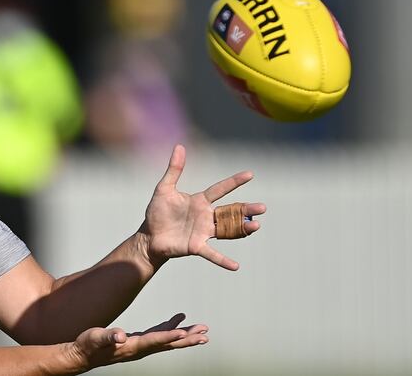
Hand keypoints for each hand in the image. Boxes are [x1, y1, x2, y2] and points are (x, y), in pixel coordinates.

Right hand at [66, 313, 207, 371]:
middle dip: (187, 339)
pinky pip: (158, 334)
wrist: (81, 355)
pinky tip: (178, 321)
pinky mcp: (137, 342)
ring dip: (184, 334)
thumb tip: (119, 335)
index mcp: (132, 347)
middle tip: (205, 334)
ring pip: (167, 340)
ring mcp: (140, 346)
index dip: (169, 336)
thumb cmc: (87, 346)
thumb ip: (108, 336)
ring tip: (201, 330)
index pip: (154, 341)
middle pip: (168, 344)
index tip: (186, 333)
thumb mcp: (94, 338)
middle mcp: (140, 349)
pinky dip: (170, 327)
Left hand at [140, 145, 265, 270]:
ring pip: (227, 230)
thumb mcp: (164, 189)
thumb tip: (179, 146)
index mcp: (200, 201)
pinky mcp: (196, 246)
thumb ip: (174, 169)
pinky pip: (212, 253)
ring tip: (256, 227)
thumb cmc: (157, 212)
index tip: (250, 174)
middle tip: (262, 208)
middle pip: (230, 211)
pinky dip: (223, 260)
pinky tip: (235, 266)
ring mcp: (203, 232)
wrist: (149, 236)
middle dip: (246, 209)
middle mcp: (205, 216)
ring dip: (242, 229)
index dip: (234, 182)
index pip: (220, 189)